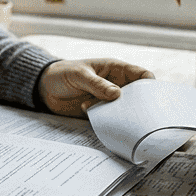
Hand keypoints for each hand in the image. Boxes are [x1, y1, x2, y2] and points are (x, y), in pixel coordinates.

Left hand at [36, 58, 154, 117]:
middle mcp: (116, 85)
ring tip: (118, 121)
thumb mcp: (79, 75)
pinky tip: (105, 125)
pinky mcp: (100, 113)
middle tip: (138, 114)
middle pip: (137, 95)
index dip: (149, 84)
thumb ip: (97, 84)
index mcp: (115, 69)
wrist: (45, 89)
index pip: (140, 74)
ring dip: (122, 115)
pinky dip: (110, 123)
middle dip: (139, 104)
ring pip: (125, 109)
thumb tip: (117, 95)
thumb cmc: (63, 73)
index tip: (151, 96)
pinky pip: (111, 119)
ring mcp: (108, 100)